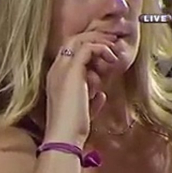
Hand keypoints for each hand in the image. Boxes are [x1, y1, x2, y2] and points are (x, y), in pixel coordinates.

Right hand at [44, 31, 118, 146]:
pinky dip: (102, 50)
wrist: (64, 135)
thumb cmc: (73, 127)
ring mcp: (62, 68)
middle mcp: (56, 69)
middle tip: (114, 42)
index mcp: (57, 77)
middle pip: (74, 39)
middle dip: (96, 37)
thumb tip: (101, 94)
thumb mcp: (84, 109)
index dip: (91, 47)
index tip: (108, 52)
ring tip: (114, 50)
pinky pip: (88, 48)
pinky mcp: (72, 71)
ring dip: (101, 42)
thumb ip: (92, 99)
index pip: (71, 51)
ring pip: (80, 40)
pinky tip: (112, 60)